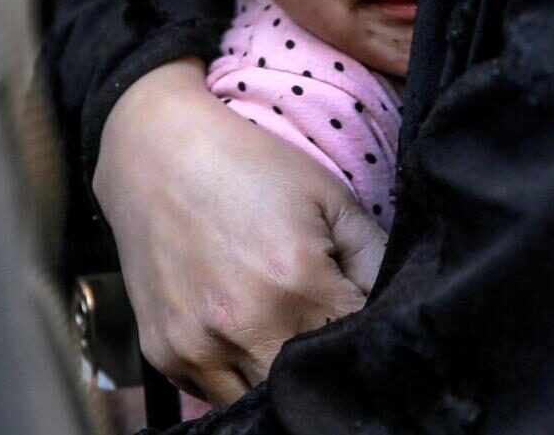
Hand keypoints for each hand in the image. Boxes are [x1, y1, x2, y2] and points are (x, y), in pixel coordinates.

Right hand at [94, 59, 385, 404]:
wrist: (156, 152)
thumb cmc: (250, 167)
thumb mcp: (329, 197)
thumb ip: (377, 260)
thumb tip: (398, 310)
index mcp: (295, 284)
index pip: (354, 347)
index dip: (362, 333)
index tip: (356, 313)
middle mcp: (243, 325)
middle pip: (307, 385)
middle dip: (321, 360)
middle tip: (319, 323)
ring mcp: (197, 347)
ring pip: (260, 401)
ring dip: (277, 377)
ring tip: (278, 327)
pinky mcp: (163, 355)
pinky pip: (213, 392)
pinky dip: (234, 375)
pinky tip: (238, 330)